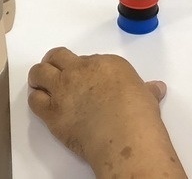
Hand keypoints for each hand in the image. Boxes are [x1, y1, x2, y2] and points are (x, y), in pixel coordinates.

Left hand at [28, 48, 176, 173]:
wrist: (124, 136)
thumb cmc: (140, 115)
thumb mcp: (147, 96)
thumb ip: (147, 90)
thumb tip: (157, 88)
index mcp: (105, 63)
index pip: (86, 59)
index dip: (83, 68)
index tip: (86, 78)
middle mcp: (80, 70)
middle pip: (57, 56)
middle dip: (53, 62)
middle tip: (54, 71)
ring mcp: (63, 89)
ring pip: (39, 72)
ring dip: (39, 77)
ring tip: (40, 83)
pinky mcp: (52, 112)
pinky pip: (35, 99)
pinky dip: (36, 99)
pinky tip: (40, 103)